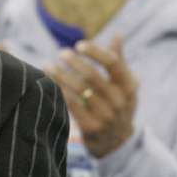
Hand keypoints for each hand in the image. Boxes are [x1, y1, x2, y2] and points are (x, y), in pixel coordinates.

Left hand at [46, 37, 137, 158]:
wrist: (116, 142)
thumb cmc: (117, 104)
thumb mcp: (124, 85)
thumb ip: (119, 60)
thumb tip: (117, 35)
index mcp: (129, 86)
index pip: (113, 63)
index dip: (96, 52)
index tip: (79, 45)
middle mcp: (119, 101)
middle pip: (93, 76)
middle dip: (74, 62)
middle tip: (61, 53)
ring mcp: (106, 115)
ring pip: (79, 90)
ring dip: (61, 75)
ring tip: (48, 65)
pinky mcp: (91, 126)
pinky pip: (71, 104)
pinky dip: (59, 90)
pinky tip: (48, 81)